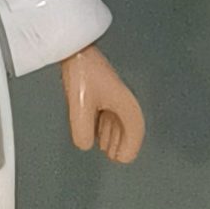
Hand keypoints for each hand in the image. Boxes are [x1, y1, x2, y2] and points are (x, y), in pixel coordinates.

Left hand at [60, 44, 144, 162]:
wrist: (75, 49)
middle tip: (115, 158)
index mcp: (124, 103)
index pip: (134, 129)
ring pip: (118, 120)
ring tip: (106, 150)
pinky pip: (109, 114)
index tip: (122, 159)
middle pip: (128, 126)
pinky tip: (96, 132)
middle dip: (122, 144)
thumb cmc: (82, 73)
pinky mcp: (102, 91)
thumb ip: (83, 130)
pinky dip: (105, 127)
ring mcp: (112, 95)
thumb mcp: (81, 106)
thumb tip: (85, 145)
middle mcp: (122, 100)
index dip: (130, 146)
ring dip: (114, 136)